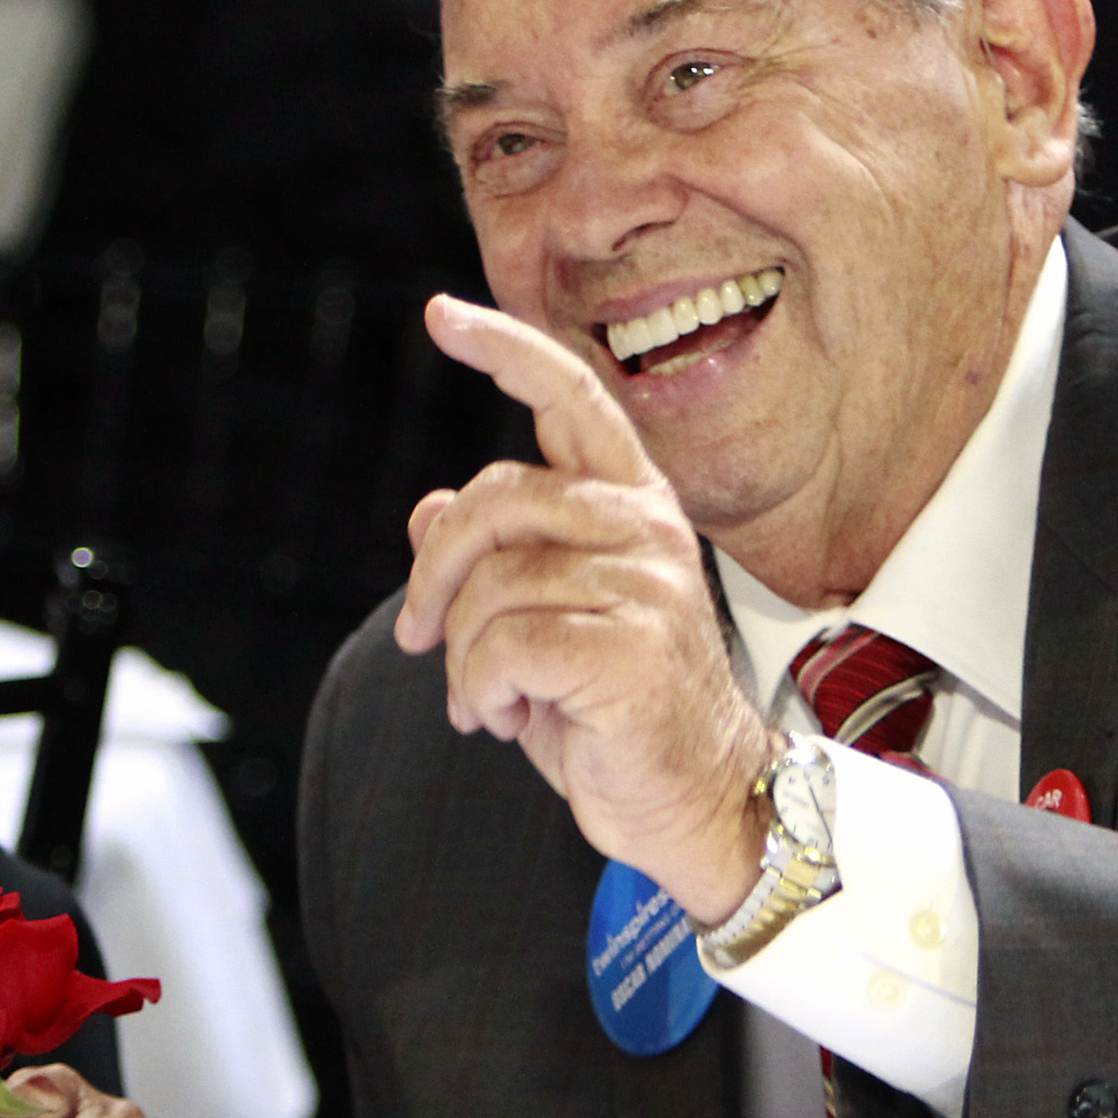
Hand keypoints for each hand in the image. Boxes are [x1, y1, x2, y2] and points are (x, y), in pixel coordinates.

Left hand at [394, 295, 778, 921]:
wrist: (698, 803)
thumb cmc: (616, 713)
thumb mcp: (541, 624)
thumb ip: (495, 562)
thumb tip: (428, 511)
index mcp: (632, 505)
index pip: (571, 397)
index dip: (506, 349)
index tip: (441, 315)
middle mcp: (645, 528)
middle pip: (494, 501)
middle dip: (434, 576)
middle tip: (419, 636)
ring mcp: (646, 586)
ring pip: (489, 588)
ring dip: (461, 658)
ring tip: (488, 699)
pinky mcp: (630, 650)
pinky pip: (501, 647)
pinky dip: (479, 692)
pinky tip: (506, 719)